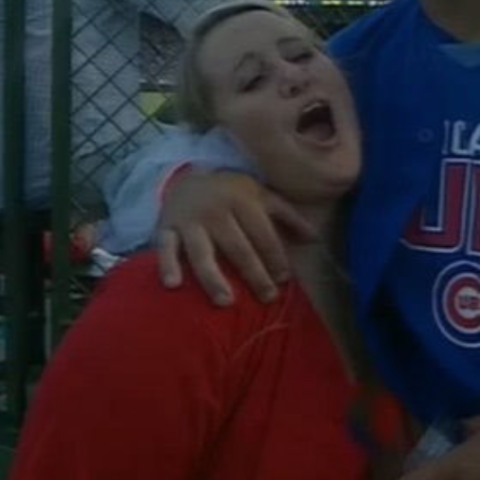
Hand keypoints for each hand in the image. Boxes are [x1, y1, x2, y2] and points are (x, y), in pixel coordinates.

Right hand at [155, 169, 315, 304]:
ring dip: (214, 277)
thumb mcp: (261, 196)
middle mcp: (217, 211)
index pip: (263, 233)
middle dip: (254, 273)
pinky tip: (174, 285)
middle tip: (267, 298)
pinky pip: (165, 248)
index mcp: (243, 200)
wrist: (186, 178)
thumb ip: (288, 217)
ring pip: (202, 252)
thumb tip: (315, 239)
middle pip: (237, 247)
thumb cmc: (231, 193)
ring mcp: (190, 221)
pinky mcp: (166, 228)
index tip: (284, 279)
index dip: (275, 256)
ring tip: (226, 301)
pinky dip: (167, 265)